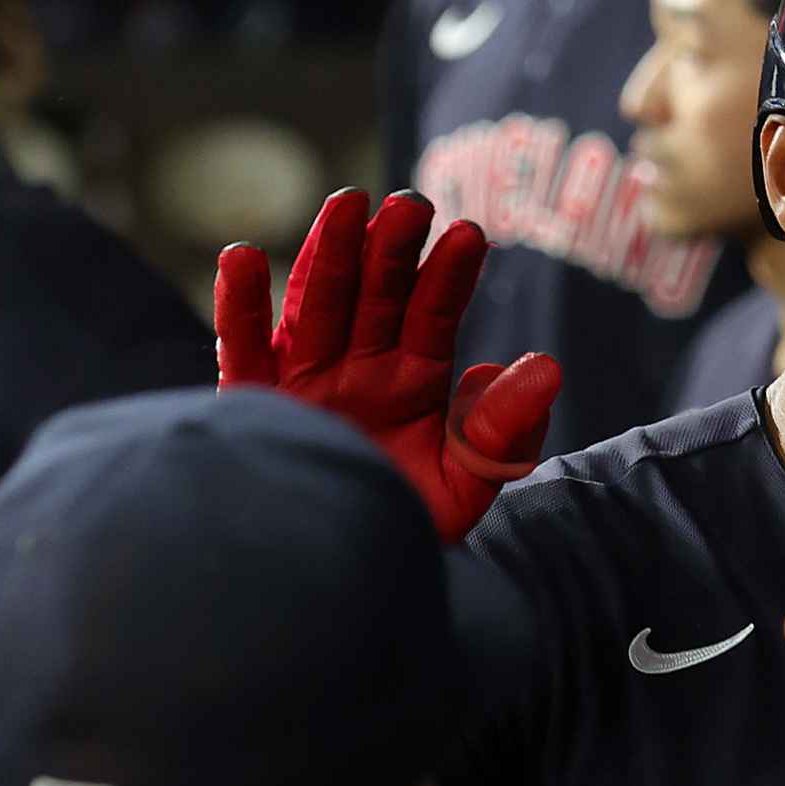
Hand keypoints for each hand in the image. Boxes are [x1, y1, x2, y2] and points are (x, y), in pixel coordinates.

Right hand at [213, 187, 560, 541]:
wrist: (337, 582)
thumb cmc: (403, 529)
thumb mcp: (469, 483)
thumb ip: (506, 428)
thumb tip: (546, 367)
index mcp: (412, 379)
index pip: (433, 314)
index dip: (449, 275)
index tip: (469, 233)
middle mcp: (358, 369)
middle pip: (375, 296)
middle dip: (391, 250)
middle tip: (410, 203)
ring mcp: (305, 381)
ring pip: (315, 306)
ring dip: (327, 255)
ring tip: (347, 204)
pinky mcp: (255, 406)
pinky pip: (241, 349)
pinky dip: (238, 306)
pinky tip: (241, 257)